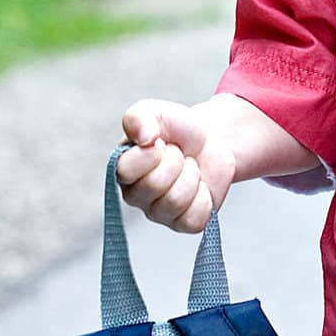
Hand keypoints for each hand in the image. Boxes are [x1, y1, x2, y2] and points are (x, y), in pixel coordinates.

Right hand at [116, 99, 235, 233]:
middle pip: (154, 185)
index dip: (152, 152)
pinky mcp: (185, 223)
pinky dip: (205, 197)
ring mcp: (160, 213)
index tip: (160, 141)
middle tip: (180, 154)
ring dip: (191, 176)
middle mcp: (136, 195)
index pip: (127, 171)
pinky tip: (200, 186)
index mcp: (123, 169)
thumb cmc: (178, 129)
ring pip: (175, 201)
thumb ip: (139, 117)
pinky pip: (195, 218)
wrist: (212, 139)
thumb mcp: (155, 112)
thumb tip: (144, 136)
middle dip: (176, 161)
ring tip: (190, 167)